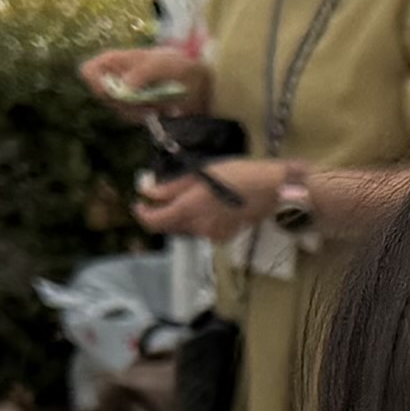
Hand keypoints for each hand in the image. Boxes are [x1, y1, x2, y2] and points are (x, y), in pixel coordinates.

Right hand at [80, 41, 201, 109]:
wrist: (196, 80)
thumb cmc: (176, 63)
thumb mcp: (162, 62)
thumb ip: (142, 73)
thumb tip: (124, 89)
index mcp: (114, 60)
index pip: (88, 72)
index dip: (95, 82)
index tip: (114, 89)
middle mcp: (115, 78)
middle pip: (103, 96)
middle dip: (124, 100)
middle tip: (147, 95)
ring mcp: (123, 96)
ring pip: (119, 109)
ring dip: (140, 108)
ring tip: (160, 99)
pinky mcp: (135, 110)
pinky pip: (133, 118)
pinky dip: (148, 115)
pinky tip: (162, 107)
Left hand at [135, 158, 280, 240]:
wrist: (271, 188)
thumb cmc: (236, 173)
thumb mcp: (200, 174)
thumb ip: (171, 187)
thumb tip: (147, 192)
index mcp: (189, 209)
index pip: (154, 222)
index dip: (142, 214)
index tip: (139, 203)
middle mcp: (197, 227)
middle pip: (169, 225)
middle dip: (165, 211)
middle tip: (166, 193)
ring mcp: (211, 235)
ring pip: (186, 228)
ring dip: (183, 215)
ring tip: (195, 195)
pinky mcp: (224, 237)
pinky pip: (202, 230)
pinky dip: (200, 220)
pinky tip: (213, 205)